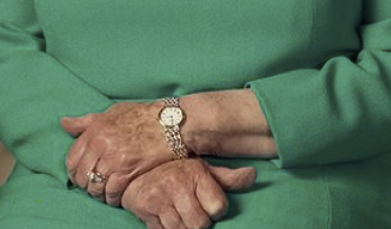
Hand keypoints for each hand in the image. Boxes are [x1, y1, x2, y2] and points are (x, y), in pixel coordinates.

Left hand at [62, 101, 171, 205]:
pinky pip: (111, 192)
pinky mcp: (128, 170)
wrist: (170, 122)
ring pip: (94, 186)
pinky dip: (112, 198)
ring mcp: (114, 157)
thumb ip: (87, 121)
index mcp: (95, 129)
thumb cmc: (142, 115)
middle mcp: (101, 143)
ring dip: (98, 194)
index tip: (82, 176)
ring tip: (105, 194)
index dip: (74, 172)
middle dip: (86, 185)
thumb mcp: (112, 112)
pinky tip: (117, 197)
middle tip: (94, 187)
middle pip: (82, 175)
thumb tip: (64, 123)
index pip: (72, 158)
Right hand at [121, 158, 256, 228]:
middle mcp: (177, 185)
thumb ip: (228, 177)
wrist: (137, 168)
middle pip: (200, 224)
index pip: (218, 206)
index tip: (208, 203)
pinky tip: (168, 220)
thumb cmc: (176, 170)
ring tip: (181, 215)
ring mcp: (160, 200)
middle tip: (193, 211)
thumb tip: (253, 175)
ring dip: (183, 228)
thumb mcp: (202, 168)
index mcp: (194, 173)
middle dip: (199, 222)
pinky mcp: (146, 212)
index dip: (216, 209)